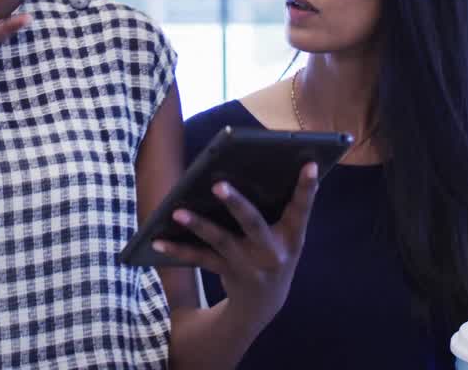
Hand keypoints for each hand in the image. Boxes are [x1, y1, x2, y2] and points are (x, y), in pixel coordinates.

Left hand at [154, 163, 318, 329]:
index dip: (307, 188)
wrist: (264, 304)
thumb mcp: (286, 236)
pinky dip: (177, 249)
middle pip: (253, 223)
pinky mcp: (227, 273)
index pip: (301, 208)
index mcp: (292, 236)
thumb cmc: (273, 252)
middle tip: (218, 185)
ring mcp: (249, 264)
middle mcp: (272, 252)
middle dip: (236, 204)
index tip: (310, 164)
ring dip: (198, 225)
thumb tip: (255, 165)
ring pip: (221, 240)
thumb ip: (279, 208)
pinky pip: (200, 258)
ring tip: (177, 211)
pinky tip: (157, 240)